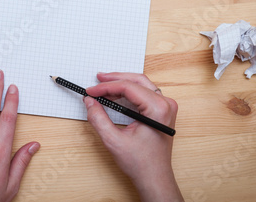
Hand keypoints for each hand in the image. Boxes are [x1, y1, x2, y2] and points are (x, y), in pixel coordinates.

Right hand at [84, 72, 182, 201]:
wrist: (155, 178)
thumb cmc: (141, 163)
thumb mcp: (114, 141)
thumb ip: (99, 119)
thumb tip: (89, 101)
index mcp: (158, 109)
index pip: (128, 87)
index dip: (106, 87)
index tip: (91, 91)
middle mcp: (165, 104)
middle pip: (137, 81)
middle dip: (115, 79)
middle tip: (97, 79)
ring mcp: (166, 107)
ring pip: (141, 84)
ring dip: (122, 83)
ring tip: (104, 85)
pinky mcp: (162, 111)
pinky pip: (145, 93)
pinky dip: (129, 92)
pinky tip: (115, 94)